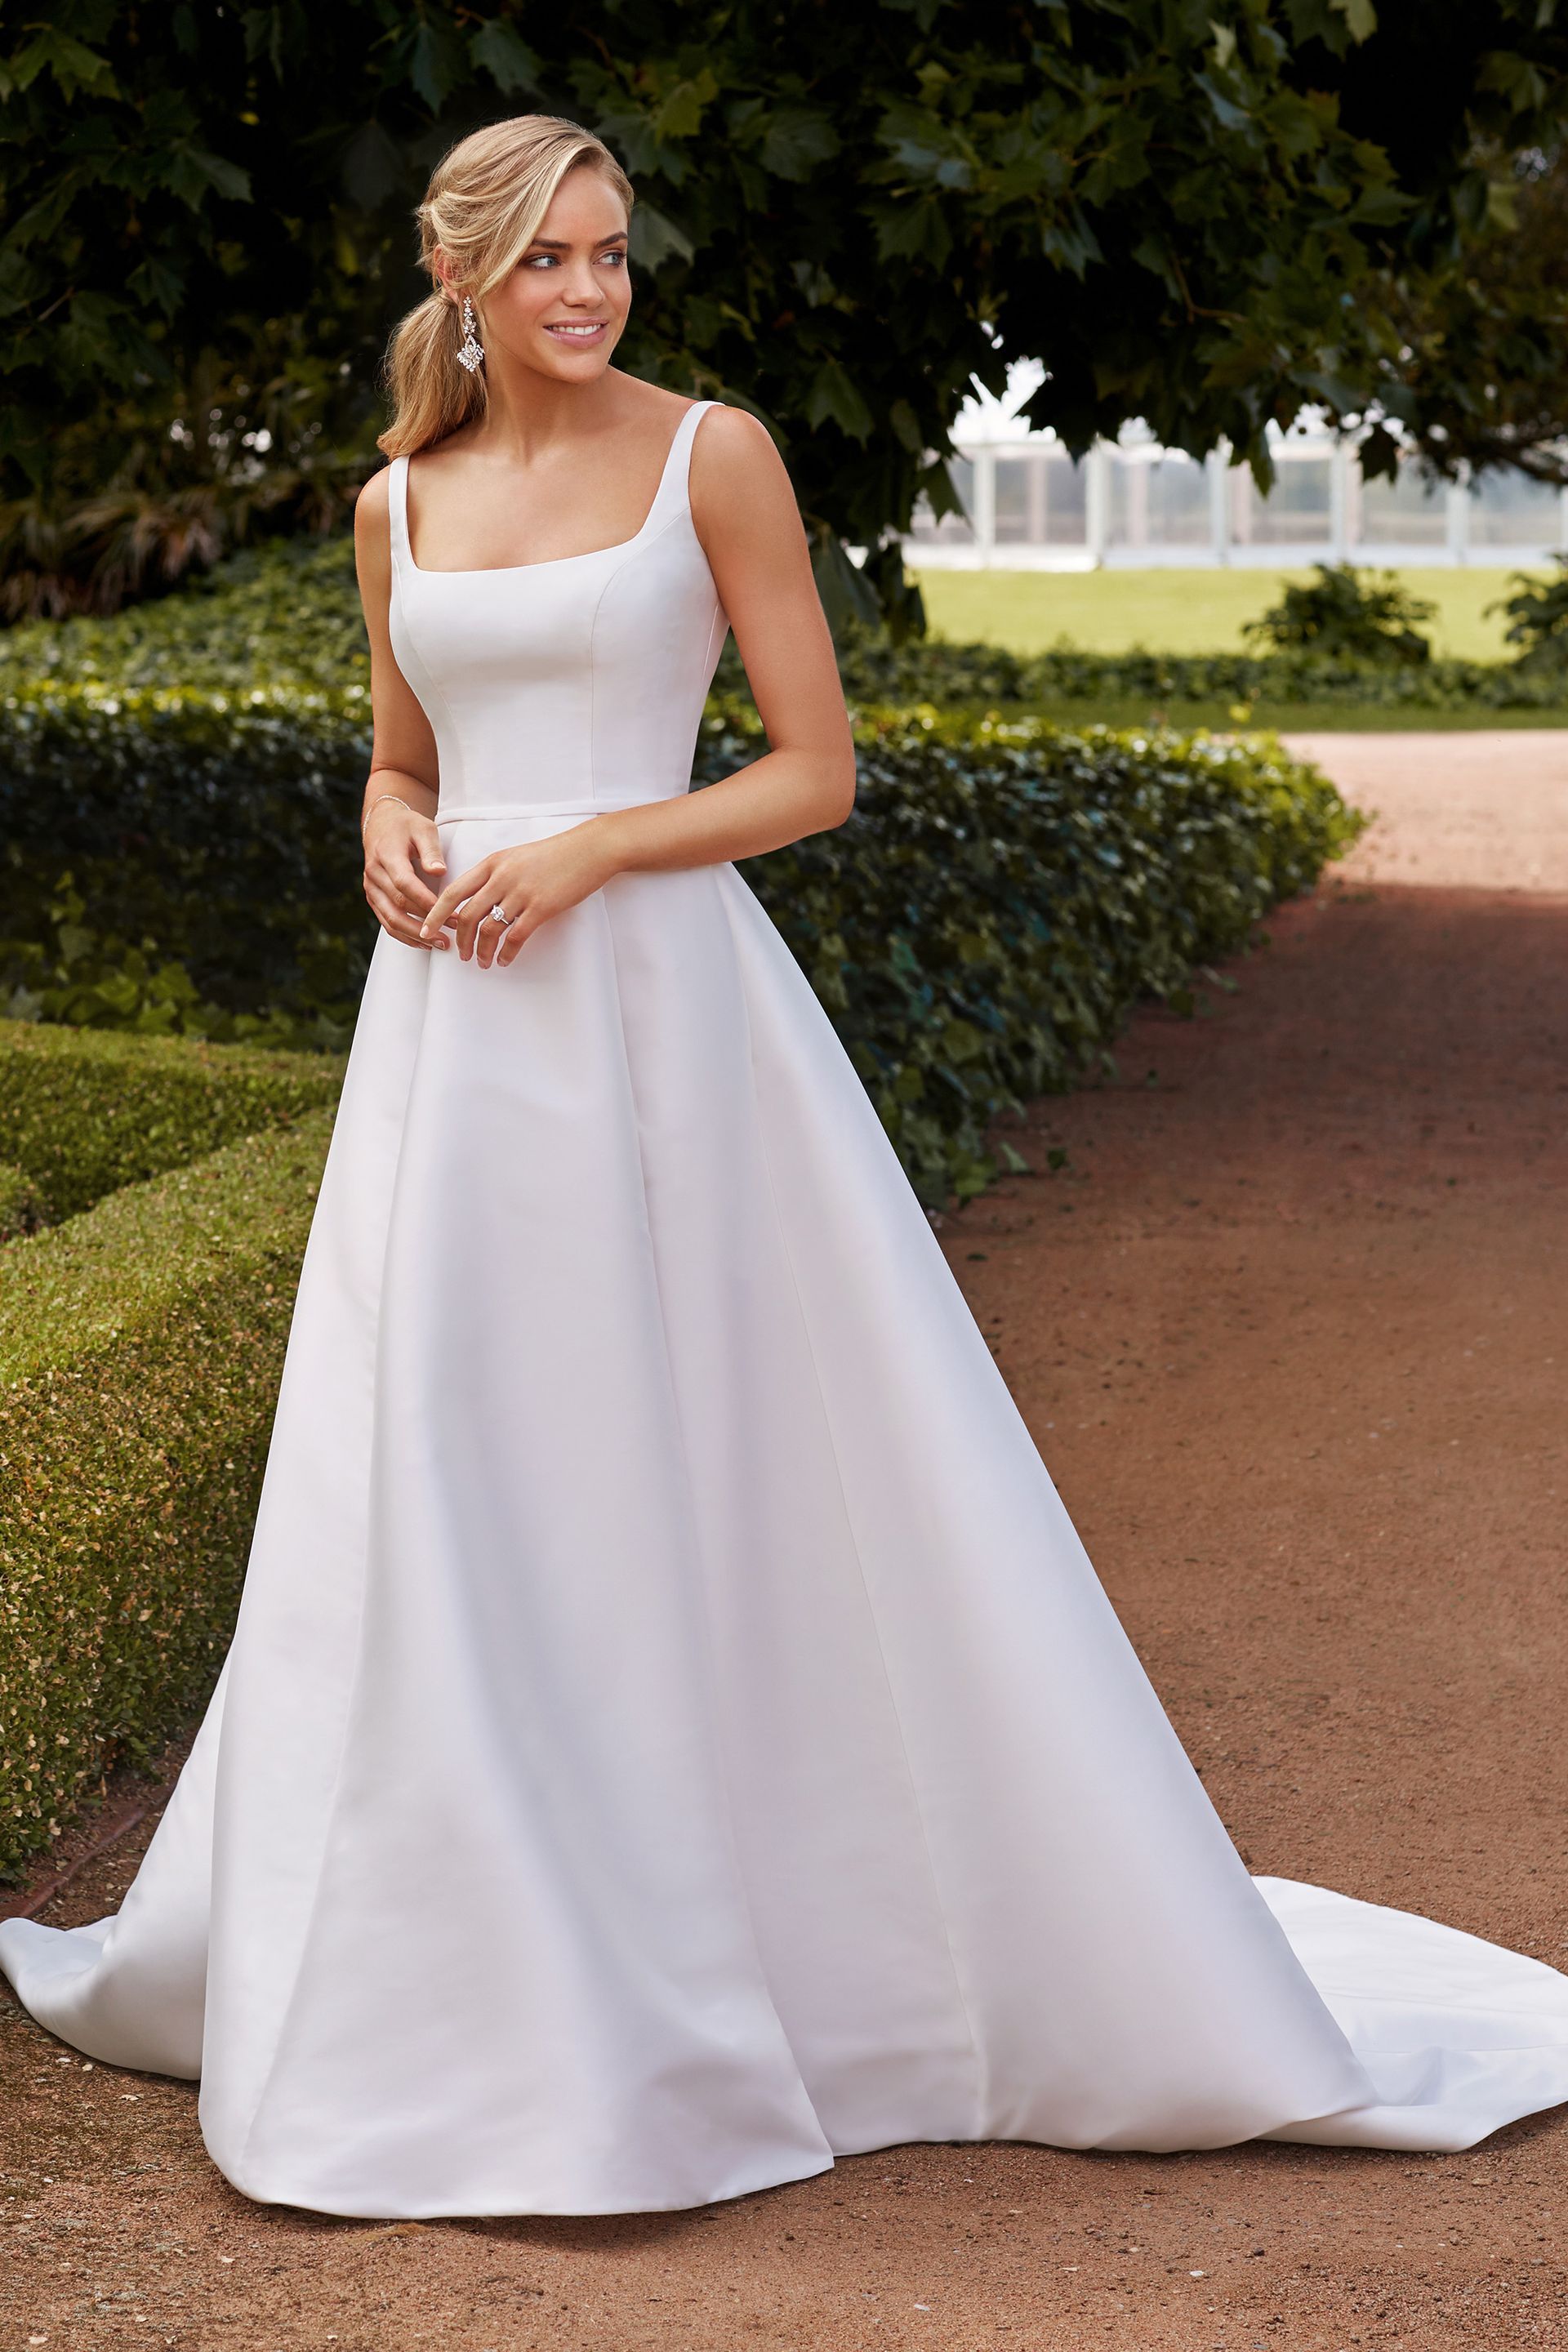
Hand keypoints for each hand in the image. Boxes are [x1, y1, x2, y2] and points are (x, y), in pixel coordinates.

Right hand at [363, 800, 447, 948]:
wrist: (382, 825)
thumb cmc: (407, 826)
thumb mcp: (424, 828)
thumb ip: (431, 850)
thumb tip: (440, 871)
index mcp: (387, 855)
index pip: (405, 884)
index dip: (426, 902)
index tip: (449, 914)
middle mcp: (374, 874)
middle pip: (397, 906)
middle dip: (425, 924)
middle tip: (450, 935)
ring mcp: (371, 888)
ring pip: (390, 919)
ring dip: (415, 936)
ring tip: (440, 944)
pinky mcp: (373, 898)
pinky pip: (386, 922)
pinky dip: (405, 935)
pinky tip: (424, 943)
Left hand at [420, 822, 614, 967]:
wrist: (589, 850)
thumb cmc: (554, 854)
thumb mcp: (516, 857)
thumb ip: (494, 874)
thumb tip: (478, 899)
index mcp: (491, 863)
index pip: (454, 891)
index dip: (437, 913)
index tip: (427, 929)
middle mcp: (501, 877)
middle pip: (467, 915)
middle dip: (460, 940)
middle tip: (460, 955)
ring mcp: (521, 893)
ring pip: (490, 929)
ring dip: (482, 950)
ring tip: (482, 962)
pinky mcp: (541, 907)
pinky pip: (516, 936)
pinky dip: (506, 952)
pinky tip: (504, 960)